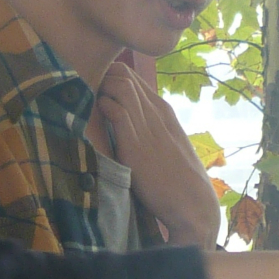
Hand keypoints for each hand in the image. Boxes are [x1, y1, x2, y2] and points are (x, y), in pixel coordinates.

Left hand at [96, 59, 221, 248]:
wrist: (193, 205)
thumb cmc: (178, 182)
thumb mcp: (167, 147)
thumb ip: (149, 133)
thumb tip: (129, 131)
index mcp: (163, 111)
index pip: (132, 77)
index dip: (109, 80)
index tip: (95, 96)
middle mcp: (155, 111)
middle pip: (122, 73)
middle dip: (100, 79)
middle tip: (85, 101)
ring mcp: (146, 124)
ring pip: (119, 84)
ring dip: (100, 90)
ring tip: (89, 110)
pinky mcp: (135, 142)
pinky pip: (115, 109)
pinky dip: (102, 108)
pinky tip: (96, 122)